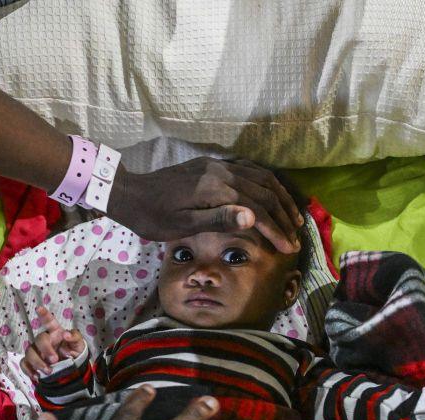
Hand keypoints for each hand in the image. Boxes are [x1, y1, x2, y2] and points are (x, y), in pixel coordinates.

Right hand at [21, 306, 86, 378]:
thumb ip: (75, 337)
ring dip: (37, 362)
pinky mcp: (32, 363)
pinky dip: (28, 370)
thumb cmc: (74, 352)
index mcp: (56, 332)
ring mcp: (36, 351)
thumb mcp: (80, 345)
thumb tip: (66, 335)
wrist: (71, 370)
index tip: (39, 308)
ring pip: (29, 352)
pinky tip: (36, 376)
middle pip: (39, 339)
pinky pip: (24, 364)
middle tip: (55, 360)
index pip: (50, 321)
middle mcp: (45, 340)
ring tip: (49, 371)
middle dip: (46, 349)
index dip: (45, 315)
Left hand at [106, 157, 303, 252]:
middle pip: (264, 192)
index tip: (289, 249)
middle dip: (283, 216)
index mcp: (216, 188)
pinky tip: (272, 194)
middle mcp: (221, 171)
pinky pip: (248, 169)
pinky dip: (266, 182)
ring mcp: (217, 165)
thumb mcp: (182, 225)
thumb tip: (253, 217)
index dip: (276, 230)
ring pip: (260, 178)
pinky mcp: (212, 165)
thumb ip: (219, 220)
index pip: (257, 209)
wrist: (128, 193)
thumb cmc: (153, 217)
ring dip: (280, 198)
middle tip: (296, 238)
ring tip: (292, 218)